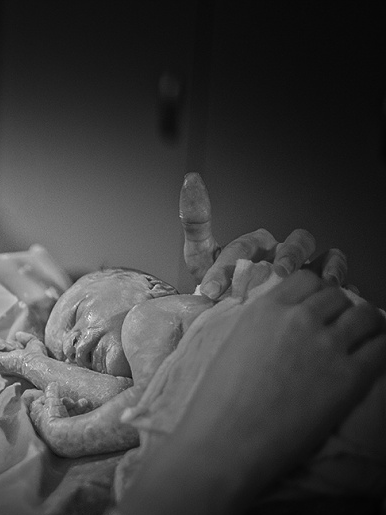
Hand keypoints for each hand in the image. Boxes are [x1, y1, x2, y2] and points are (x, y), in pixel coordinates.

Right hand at [119, 271, 385, 514]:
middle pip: (338, 296)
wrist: (226, 444)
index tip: (315, 311)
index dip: (315, 294)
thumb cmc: (217, 405)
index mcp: (264, 310)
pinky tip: (367, 364)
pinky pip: (382, 346)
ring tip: (358, 345)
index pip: (306, 278)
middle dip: (339, 311)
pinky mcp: (350, 376)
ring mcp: (327, 345)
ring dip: (364, 327)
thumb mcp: (232, 349)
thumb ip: (261, 330)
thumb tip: (282, 329)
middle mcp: (298, 319)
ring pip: (366, 315)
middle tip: (336, 333)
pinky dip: (378, 348)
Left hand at [179, 173, 348, 298]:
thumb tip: (192, 180)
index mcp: (255, 244)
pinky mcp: (319, 289)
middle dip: (291, 255)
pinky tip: (336, 294)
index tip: (211, 290)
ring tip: (318, 282)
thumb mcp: (200, 255)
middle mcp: (283, 253)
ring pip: (328, 257)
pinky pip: (342, 282)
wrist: (228, 314)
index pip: (244, 247)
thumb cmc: (218, 283)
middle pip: (298, 242)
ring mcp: (305, 270)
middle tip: (279, 272)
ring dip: (326, 266)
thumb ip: (196, 223)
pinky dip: (343, 285)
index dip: (228, 266)